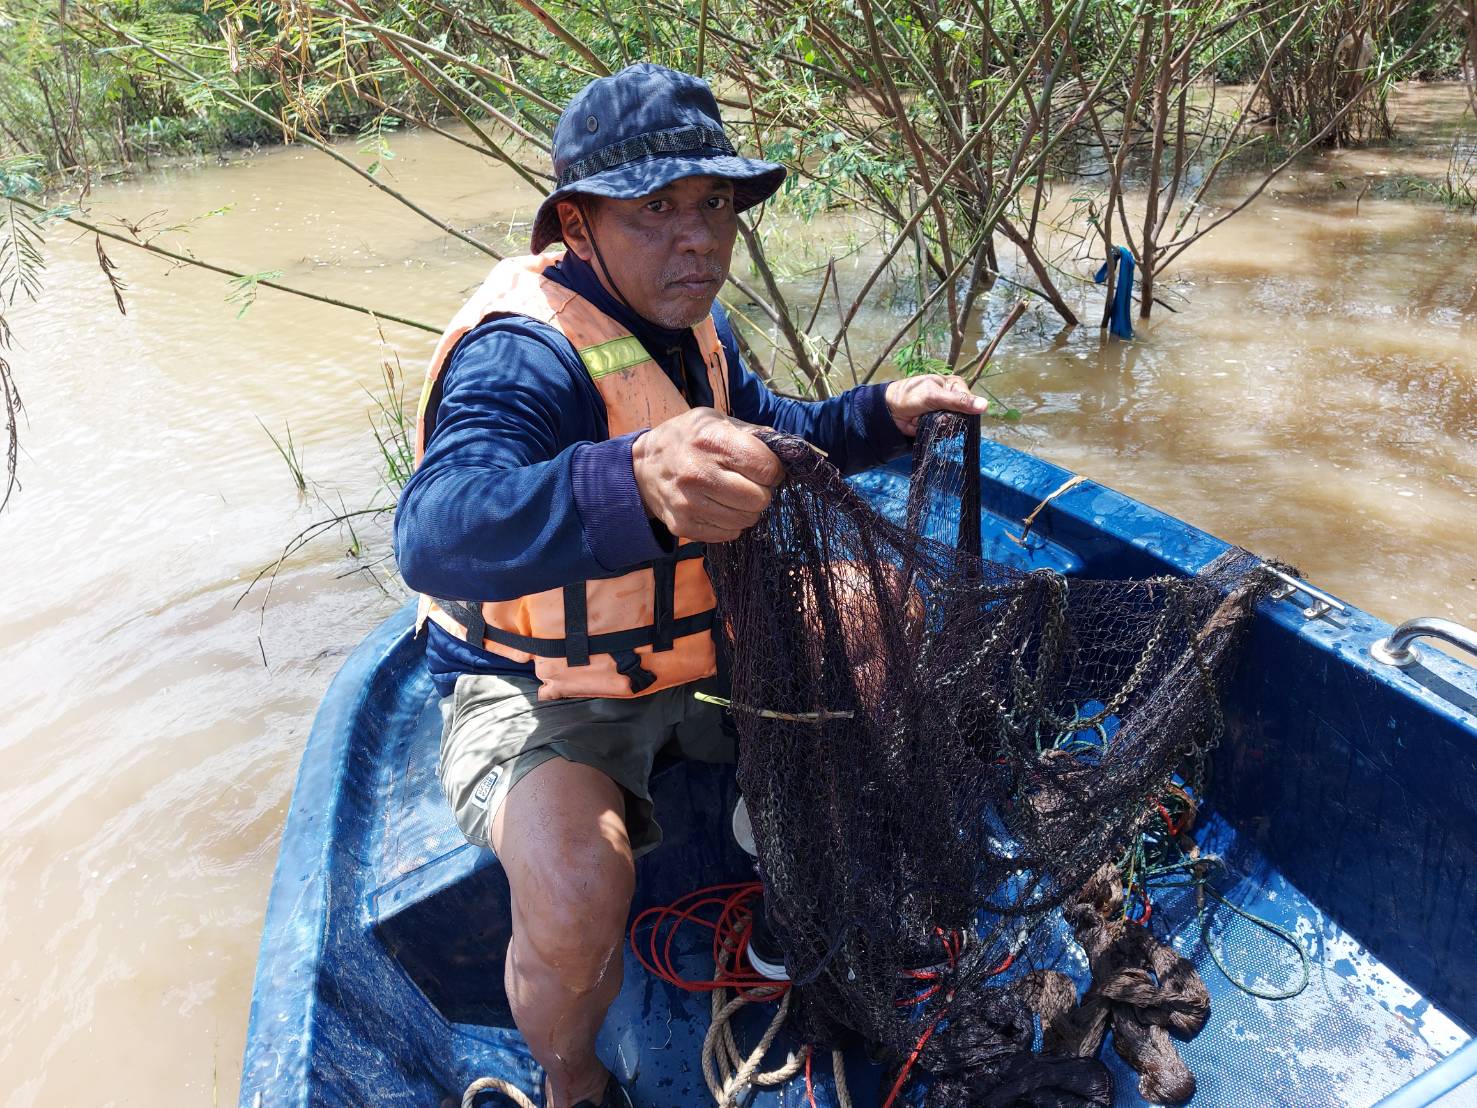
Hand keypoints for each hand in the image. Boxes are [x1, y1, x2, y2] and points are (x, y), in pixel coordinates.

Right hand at [631, 407, 783, 542]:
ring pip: (747, 519)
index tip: (765, 468)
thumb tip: (788, 450)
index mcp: (711, 441)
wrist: (642, 467)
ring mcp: (690, 503)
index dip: (773, 470)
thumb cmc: (687, 440)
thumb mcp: (715, 421)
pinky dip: (731, 523)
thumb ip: (752, 434)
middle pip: (759, 498)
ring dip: (747, 509)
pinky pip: (729, 534)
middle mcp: (699, 473)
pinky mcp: (684, 526)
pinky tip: (719, 507)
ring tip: (733, 495)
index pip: (766, 467)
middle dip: (761, 491)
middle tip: (749, 484)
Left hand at [884, 374, 988, 436]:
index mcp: (954, 385)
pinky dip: (938, 432)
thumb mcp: (935, 396)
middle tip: (937, 417)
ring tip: (929, 420)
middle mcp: (953, 399)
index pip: (970, 401)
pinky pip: (946, 433)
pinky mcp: (938, 425)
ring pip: (955, 426)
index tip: (949, 410)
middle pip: (964, 416)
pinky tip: (927, 427)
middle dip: (951, 420)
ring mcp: (946, 413)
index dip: (963, 409)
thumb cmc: (911, 395)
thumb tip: (985, 405)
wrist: (890, 411)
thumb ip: (959, 401)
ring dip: (943, 427)